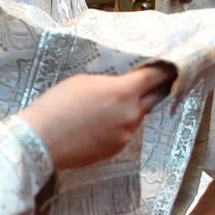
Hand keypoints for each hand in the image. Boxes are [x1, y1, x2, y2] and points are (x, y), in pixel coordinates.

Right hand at [20, 68, 172, 170]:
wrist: (40, 140)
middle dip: (156, 89)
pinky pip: (124, 132)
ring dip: (133, 109)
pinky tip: (100, 124)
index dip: (166, 70)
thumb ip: (111, 84)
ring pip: (137, 116)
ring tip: (113, 105)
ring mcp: (126, 134)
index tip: (173, 66)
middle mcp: (131, 114)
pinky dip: (119, 126)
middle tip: (158, 81)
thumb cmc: (58, 104)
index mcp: (124, 92)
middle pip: (155, 98)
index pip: (155, 77)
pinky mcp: (116, 149)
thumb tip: (120, 89)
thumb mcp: (85, 82)